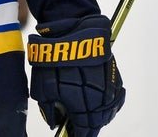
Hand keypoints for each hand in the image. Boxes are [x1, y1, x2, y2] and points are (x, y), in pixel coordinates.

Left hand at [28, 15, 125, 136]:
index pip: (83, 132)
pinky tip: (95, 101)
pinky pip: (113, 98)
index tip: (69, 135)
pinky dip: (104, 103)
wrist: (71, 31)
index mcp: (84, 108)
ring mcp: (111, 89)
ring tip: (84, 114)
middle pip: (97, 123)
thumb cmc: (53, 59)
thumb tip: (56, 122)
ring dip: (96, 115)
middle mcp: (101, 102)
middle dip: (86, 126)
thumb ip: (49, 111)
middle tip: (76, 126)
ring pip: (106, 111)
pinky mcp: (115, 76)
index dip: (76, 135)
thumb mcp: (42, 89)